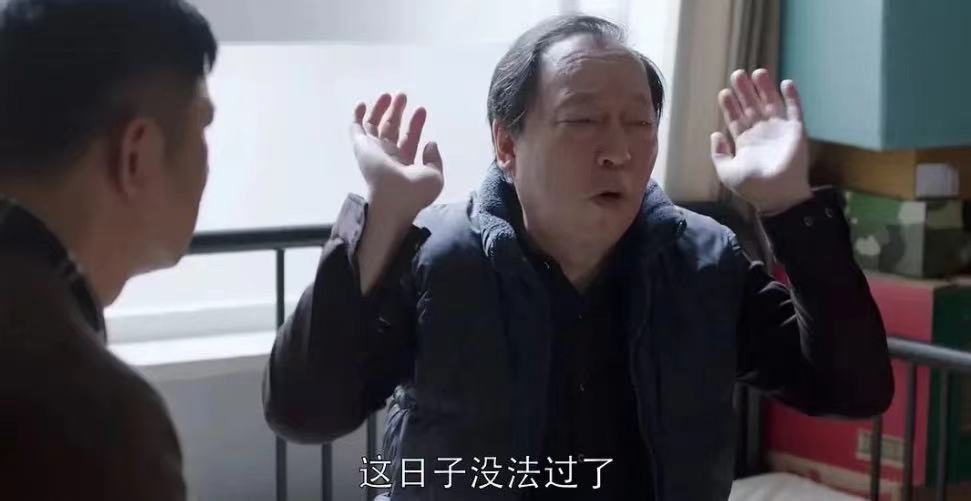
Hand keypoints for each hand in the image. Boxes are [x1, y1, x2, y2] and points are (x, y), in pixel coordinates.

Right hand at [350, 93, 443, 222]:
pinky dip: (358, 116)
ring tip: (390, 94)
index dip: (415, 124)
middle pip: (391, 130)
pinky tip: (362, 104)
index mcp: (404, 166)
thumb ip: (434, 159)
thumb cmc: (414, 192)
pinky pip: (356, 129)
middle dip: (397, 112)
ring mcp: (373, 152)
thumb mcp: (434, 176)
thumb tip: (431, 143)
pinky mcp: (362, 147)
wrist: (393, 199)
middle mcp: (387, 158)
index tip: (421, 110)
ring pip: (375, 126)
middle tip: (403, 95)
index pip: (409, 140)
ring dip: (381, 110)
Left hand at [710, 69, 811, 213]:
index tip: (724, 92)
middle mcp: (761, 132)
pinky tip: (786, 83)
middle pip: (752, 106)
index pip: (736, 118)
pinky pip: (795, 110)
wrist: (778, 195)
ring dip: (765, 88)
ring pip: (771, 103)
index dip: (730, 105)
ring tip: (757, 72)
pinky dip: (792, 96)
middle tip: (737, 74)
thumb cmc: (753, 187)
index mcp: (745, 142)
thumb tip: (715, 134)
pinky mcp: (796, 131)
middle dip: (744, 91)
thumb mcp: (727, 172)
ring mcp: (779, 130)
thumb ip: (719, 154)